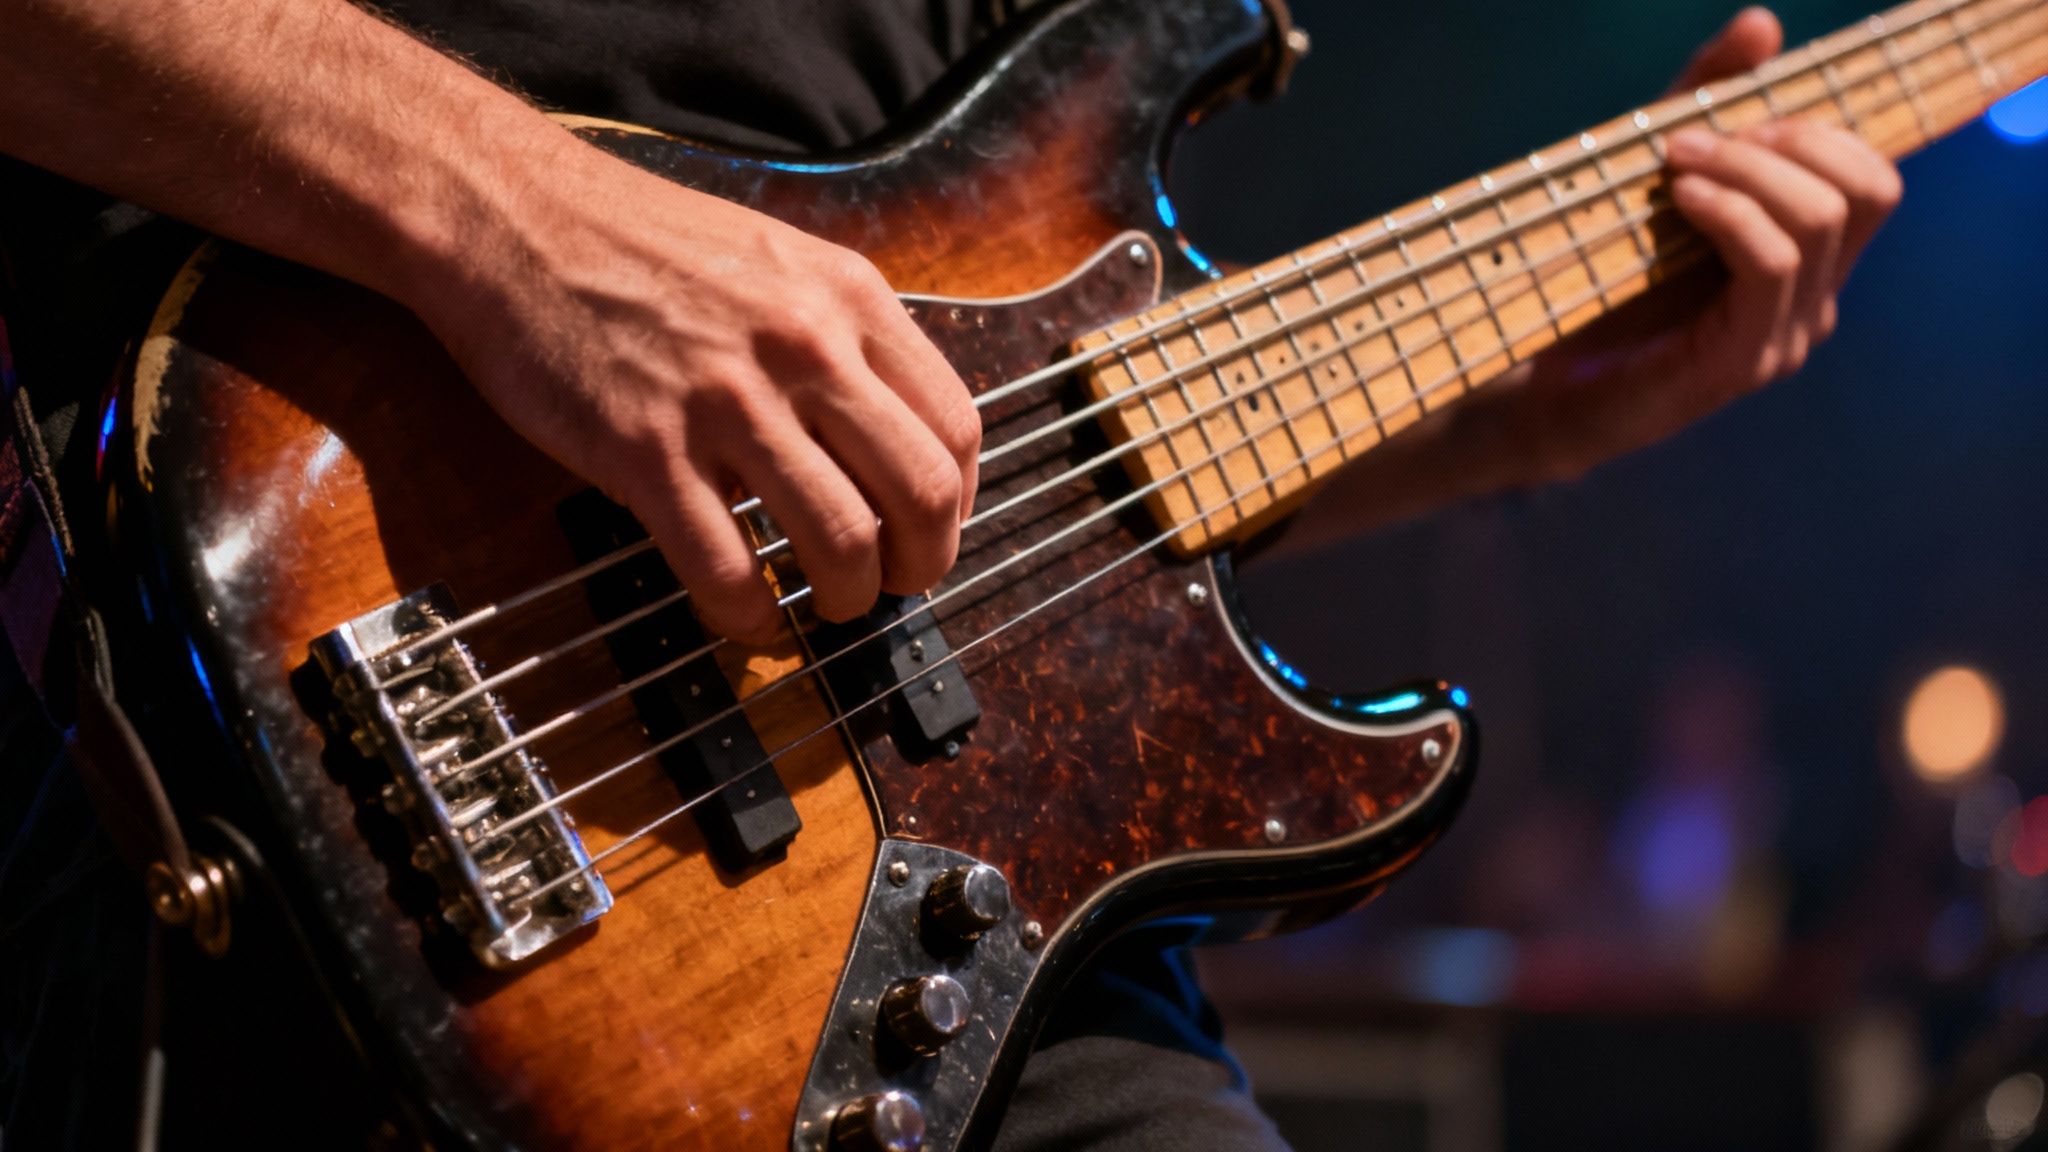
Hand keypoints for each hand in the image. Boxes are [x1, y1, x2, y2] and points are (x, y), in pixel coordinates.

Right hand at [425, 143, 979, 641]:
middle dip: (921, 566)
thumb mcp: (778, 261)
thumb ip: (843, 337)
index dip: (958, 502)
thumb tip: (893, 433)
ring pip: (840, 540)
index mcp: (848, 300)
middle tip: (894, 585)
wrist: (513, 217)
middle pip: (920, 494)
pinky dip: (749, 613)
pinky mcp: (646, 451)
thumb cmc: (639, 242)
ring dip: (844, 598)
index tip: (932, 529)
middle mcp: (803, 348)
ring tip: (826, 603)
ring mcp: (725, 402)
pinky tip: (744, 612)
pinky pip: (727, 567)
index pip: (956, 426)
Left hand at [1496, 7, 1902, 482]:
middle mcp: (1812, 302)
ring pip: (1818, 221)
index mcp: (1806, 262)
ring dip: (1747, 170)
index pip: (1872, 179)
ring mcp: (1784, 337)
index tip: (1737, 118)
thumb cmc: (1596, 283)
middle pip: (1866, 189)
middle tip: (1699, 137)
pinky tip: (1681, 198)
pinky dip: (1731, 213)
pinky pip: (1773, 264)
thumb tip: (1762, 23)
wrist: (1538, 388)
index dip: (1819, 131)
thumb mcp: (1653, 174)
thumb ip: (1706, 102)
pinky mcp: (1741, 362)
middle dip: (1788, 140)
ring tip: (1676, 161)